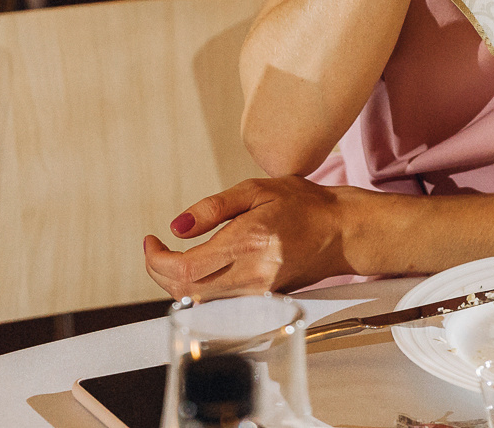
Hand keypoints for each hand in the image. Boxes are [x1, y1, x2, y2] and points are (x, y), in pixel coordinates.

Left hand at [143, 176, 355, 298]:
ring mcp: (258, 294)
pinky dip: (197, 289)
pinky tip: (197, 268)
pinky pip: (217, 304)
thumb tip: (176, 226)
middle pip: (185, 292)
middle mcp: (252, 276)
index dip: (156, 259)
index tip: (151, 240)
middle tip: (156, 248)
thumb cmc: (304, 205)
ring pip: (198, 303)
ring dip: (176, 282)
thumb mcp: (256, 190)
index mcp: (247, 244)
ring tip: (172, 255)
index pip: (185, 268)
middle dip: (159, 272)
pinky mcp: (262, 301)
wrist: (342, 232)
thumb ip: (213, 208)